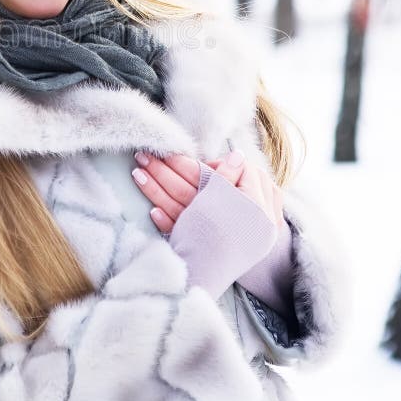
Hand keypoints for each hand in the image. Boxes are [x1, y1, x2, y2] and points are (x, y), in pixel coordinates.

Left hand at [131, 148, 285, 234]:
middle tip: (142, 155)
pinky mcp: (199, 247)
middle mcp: (225, 217)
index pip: (207, 176)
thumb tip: (235, 155)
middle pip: (188, 190)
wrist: (262, 250)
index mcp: (243, 201)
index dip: (184, 163)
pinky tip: (152, 211)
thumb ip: (240, 173)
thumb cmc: (255, 212)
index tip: (165, 150)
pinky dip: (166, 222)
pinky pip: (180, 234)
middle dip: (163, 170)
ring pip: (179, 208)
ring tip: (137, 172)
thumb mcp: (258, 190)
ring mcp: (210, 233)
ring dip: (156, 191)